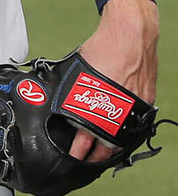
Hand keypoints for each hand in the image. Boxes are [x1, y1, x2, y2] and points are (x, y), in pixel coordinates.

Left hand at [71, 0, 159, 162]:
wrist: (130, 33)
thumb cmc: (102, 48)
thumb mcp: (78, 69)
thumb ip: (69, 86)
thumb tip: (51, 94)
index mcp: (101, 100)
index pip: (89, 133)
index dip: (81, 147)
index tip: (75, 156)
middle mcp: (121, 107)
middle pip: (108, 141)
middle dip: (96, 154)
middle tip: (86, 161)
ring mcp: (135, 106)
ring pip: (124, 136)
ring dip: (112, 147)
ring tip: (103, 156)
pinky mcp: (145, 101)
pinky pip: (136, 124)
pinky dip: (126, 133)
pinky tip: (120, 137)